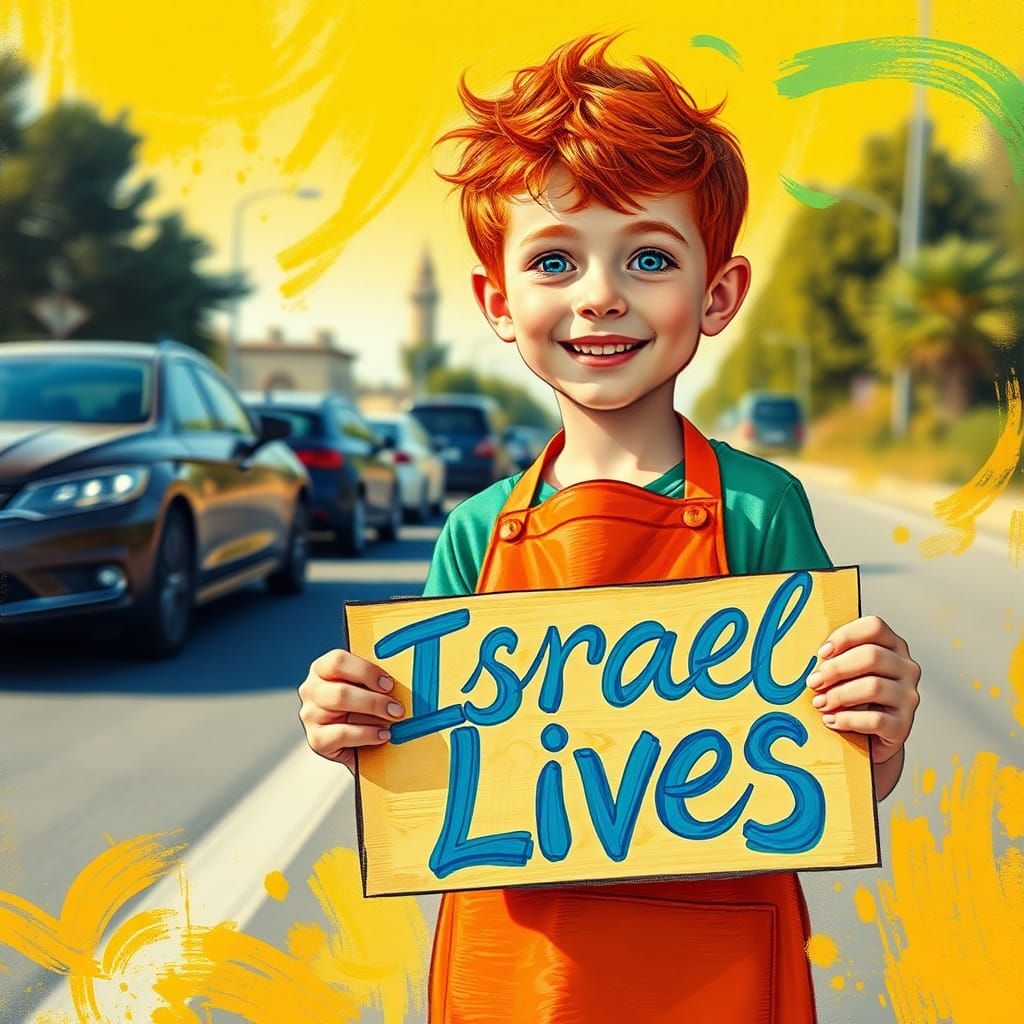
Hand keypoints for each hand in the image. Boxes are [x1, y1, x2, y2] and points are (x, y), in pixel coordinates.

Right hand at [297, 648, 405, 772]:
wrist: (357, 743)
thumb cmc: (364, 707)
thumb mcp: (367, 687)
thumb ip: (375, 678)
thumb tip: (402, 674)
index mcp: (322, 669)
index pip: (338, 661)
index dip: (366, 671)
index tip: (388, 684)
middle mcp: (312, 689)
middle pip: (340, 689)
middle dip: (374, 700)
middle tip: (397, 708)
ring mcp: (310, 715)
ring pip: (340, 708)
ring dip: (373, 714)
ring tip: (392, 721)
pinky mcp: (316, 740)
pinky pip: (342, 734)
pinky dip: (366, 735)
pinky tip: (382, 735)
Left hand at [806, 615, 920, 763]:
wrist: (869, 738)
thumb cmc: (853, 698)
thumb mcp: (846, 673)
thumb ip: (834, 660)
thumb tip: (810, 662)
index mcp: (892, 646)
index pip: (874, 627)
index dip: (845, 636)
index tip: (822, 652)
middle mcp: (906, 668)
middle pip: (872, 656)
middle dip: (836, 669)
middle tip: (813, 682)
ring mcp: (908, 696)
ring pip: (873, 687)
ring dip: (839, 695)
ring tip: (820, 703)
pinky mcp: (903, 725)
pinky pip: (876, 719)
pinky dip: (848, 720)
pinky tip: (832, 721)